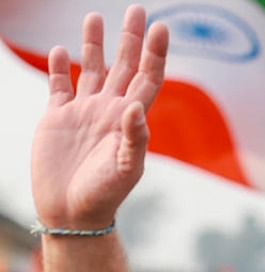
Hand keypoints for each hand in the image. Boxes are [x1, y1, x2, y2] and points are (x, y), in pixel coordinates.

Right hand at [31, 5, 167, 229]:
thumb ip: (134, 138)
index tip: (161, 27)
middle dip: (131, 38)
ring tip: (94, 16)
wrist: (72, 212)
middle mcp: (110, 110)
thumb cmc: (105, 194)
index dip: (155, 53)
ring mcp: (84, 112)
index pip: (148, 77)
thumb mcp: (126, 168)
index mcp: (131, 119)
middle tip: (138, 9)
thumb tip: (136, 108)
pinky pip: (59, 85)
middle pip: (124, 65)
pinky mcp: (57, 118)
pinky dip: (59, 67)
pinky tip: (60, 50)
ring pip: (92, 69)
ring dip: (94, 44)